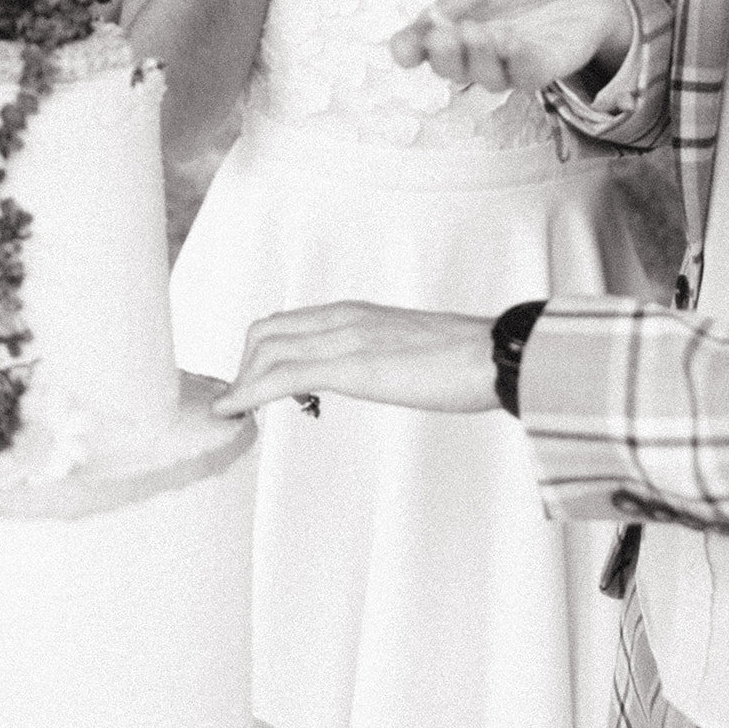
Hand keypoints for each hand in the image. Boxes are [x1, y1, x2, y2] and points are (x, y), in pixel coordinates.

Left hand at [210, 301, 498, 416]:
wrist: (494, 354)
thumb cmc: (464, 359)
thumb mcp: (407, 350)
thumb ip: (379, 356)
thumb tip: (373, 377)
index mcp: (356, 313)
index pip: (287, 323)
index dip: (258, 354)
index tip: (250, 386)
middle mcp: (343, 318)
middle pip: (265, 332)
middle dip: (242, 368)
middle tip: (242, 405)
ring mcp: (346, 338)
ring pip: (266, 350)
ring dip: (240, 382)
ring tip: (234, 414)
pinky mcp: (353, 365)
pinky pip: (284, 375)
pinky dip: (249, 392)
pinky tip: (236, 411)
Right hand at [390, 0, 632, 91]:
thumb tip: (438, 11)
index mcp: (451, 20)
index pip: (419, 42)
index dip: (407, 49)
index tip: (406, 48)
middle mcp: (473, 47)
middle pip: (446, 67)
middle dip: (443, 55)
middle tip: (446, 36)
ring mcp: (505, 63)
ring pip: (482, 78)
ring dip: (477, 59)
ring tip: (482, 33)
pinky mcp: (537, 70)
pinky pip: (522, 77)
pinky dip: (515, 64)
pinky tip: (514, 44)